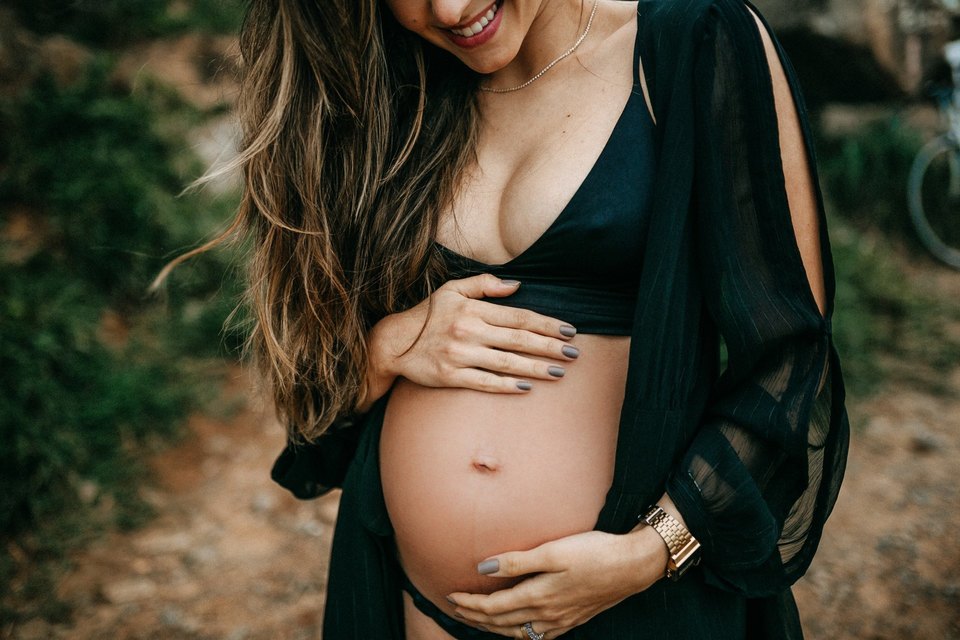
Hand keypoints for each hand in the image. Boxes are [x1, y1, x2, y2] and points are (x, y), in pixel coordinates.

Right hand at [367, 274, 578, 398]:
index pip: (519, 317)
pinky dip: (507, 385)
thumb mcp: (452, 290)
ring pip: (506, 363)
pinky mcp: (450, 376)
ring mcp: (460, 355)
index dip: (546, 324)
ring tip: (559, 373)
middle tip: (574, 353)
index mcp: (473, 310)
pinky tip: (527, 387)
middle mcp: (469, 331)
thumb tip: (517, 285)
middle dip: (549, 347)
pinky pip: (485, 383)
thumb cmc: (428, 314)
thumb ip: (484, 285)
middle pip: (519, 340)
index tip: (568, 331)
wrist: (393, 343)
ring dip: (536, 368)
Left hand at [446, 527, 668, 638]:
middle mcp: (547, 614)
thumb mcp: (553, 551)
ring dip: (494, 627)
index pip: (493, 607)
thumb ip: (517, 561)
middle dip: (475, 617)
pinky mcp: (573, 619)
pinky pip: (538, 635)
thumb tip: (483, 567)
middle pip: (501, 622)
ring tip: (477, 619)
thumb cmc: (594, 552)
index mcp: (539, 596)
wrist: (633, 565)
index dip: (470, 603)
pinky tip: (518, 628)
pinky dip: (519, 633)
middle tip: (454, 609)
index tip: (450, 596)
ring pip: (518, 631)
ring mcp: (561, 620)